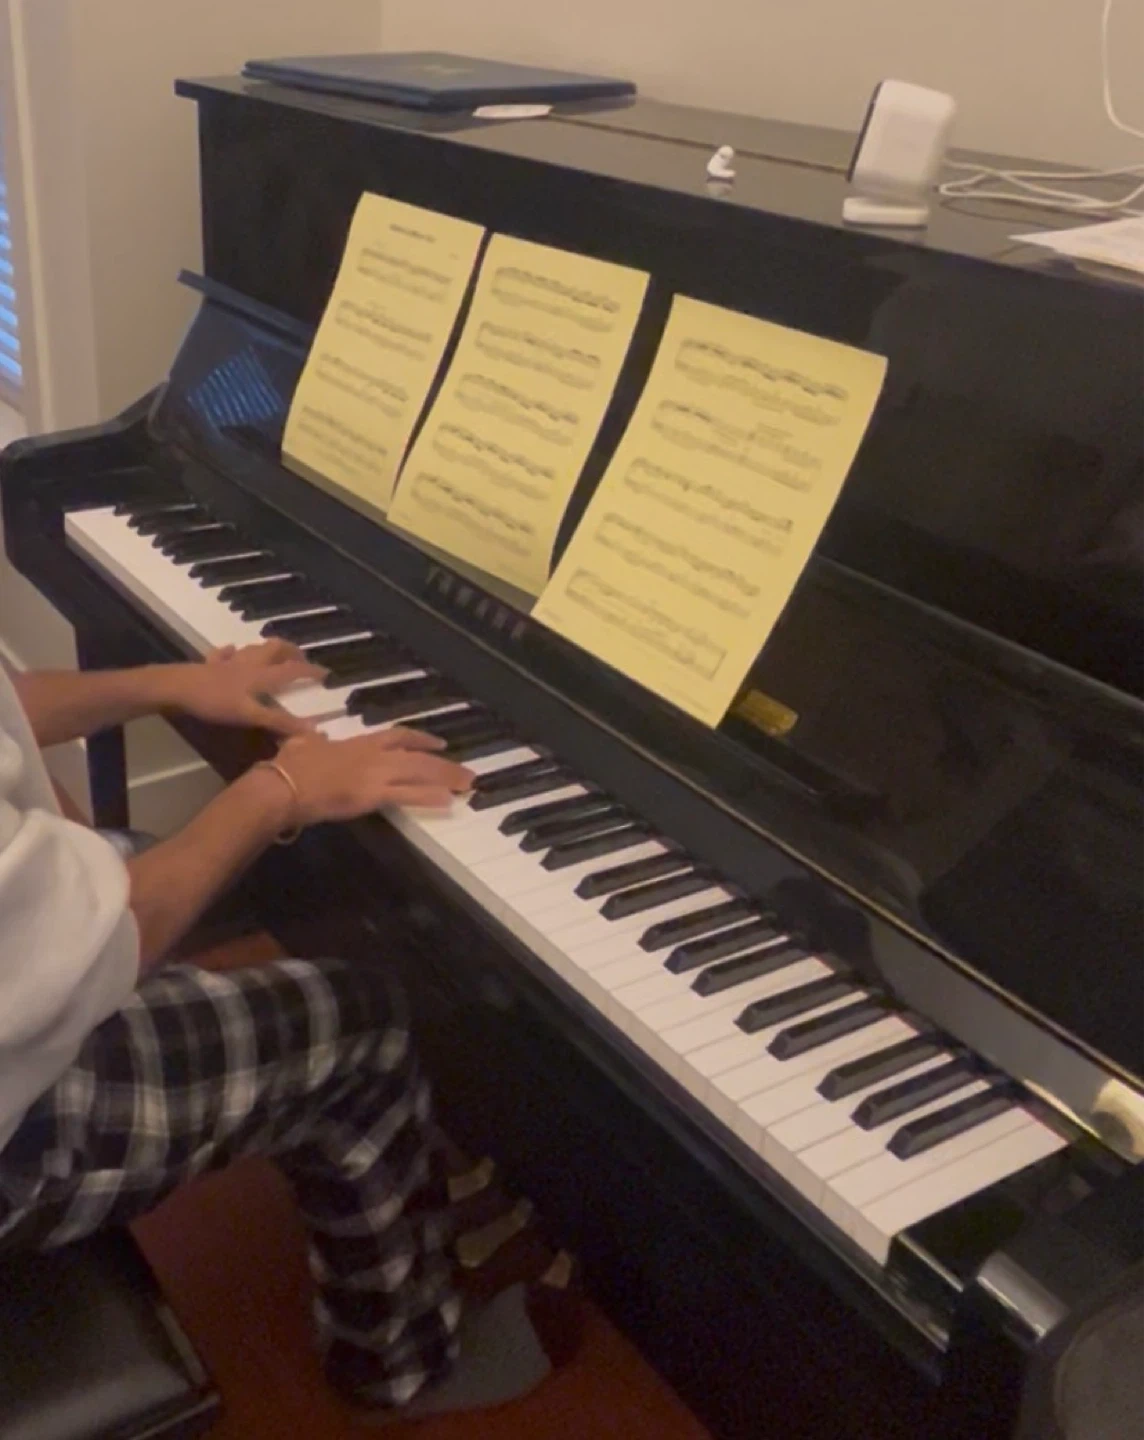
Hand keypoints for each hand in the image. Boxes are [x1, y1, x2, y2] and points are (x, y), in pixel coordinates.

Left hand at [163, 641, 323, 736]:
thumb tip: (312, 729)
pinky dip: (231, 651)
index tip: (327, 672)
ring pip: (253, 648)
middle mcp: (248, 664)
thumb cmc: (214, 701)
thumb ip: (279, 722)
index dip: (311, 671)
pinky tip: (232, 650)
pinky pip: (223, 653)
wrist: (176, 688)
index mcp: (261, 676)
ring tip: (274, 654)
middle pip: (275, 649)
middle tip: (301, 657)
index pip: (292, 670)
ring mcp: (228, 662)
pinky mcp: (209, 664)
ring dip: (266, 649)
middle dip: (291, 651)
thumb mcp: (249, 715)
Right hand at [274, 726, 473, 824]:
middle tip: (467, 772)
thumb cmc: (289, 766)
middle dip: (444, 764)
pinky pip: (407, 795)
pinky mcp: (372, 795)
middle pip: (418, 756)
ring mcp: (375, 774)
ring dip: (446, 778)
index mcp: (358, 744)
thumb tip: (313, 737)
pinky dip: (428, 797)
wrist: (283, 784)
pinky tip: (446, 801)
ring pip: (419, 772)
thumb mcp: (302, 743)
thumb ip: (312, 740)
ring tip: (468, 785)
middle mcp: (373, 755)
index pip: (398, 736)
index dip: (421, 739)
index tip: (439, 743)